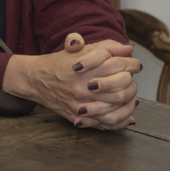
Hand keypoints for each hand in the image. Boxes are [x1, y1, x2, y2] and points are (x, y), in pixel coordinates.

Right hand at [4, 32, 140, 129]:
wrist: (35, 79)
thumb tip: (128, 49)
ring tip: (132, 99)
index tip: (135, 65)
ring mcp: (82, 104)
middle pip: (122, 89)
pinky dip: (120, 121)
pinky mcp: (79, 117)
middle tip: (132, 82)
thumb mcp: (78, 48)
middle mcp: (85, 87)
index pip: (121, 66)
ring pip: (116, 109)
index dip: (133, 65)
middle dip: (132, 85)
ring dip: (128, 104)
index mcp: (87, 68)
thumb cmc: (58, 63)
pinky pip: (105, 124)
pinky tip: (127, 116)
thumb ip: (104, 46)